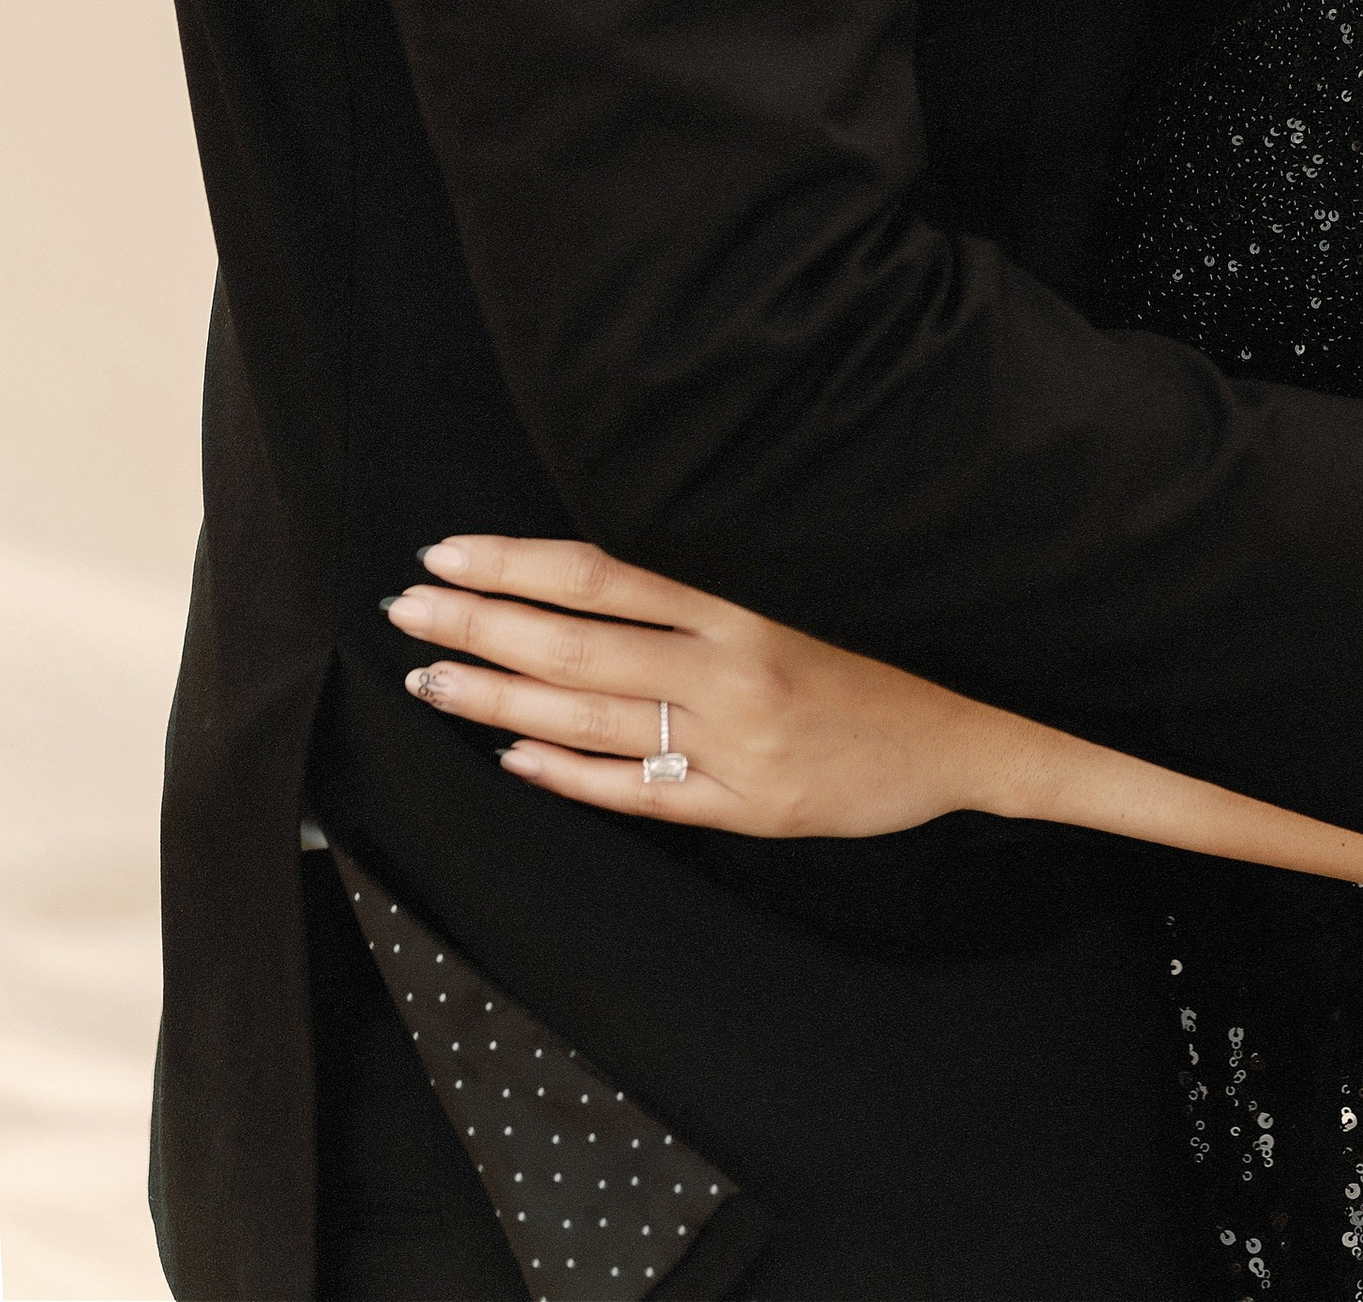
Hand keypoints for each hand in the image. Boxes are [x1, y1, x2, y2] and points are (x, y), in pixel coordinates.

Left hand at [381, 538, 1035, 838]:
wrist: (952, 747)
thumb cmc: (857, 680)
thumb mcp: (782, 624)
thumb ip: (689, 618)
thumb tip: (578, 596)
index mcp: (736, 616)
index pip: (603, 576)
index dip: (518, 563)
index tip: (447, 553)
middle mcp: (726, 673)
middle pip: (577, 643)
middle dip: (480, 627)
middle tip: (406, 611)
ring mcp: (728, 748)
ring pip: (589, 719)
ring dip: (496, 700)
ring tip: (428, 682)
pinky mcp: (738, 810)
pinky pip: (635, 793)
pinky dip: (566, 774)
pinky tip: (508, 758)